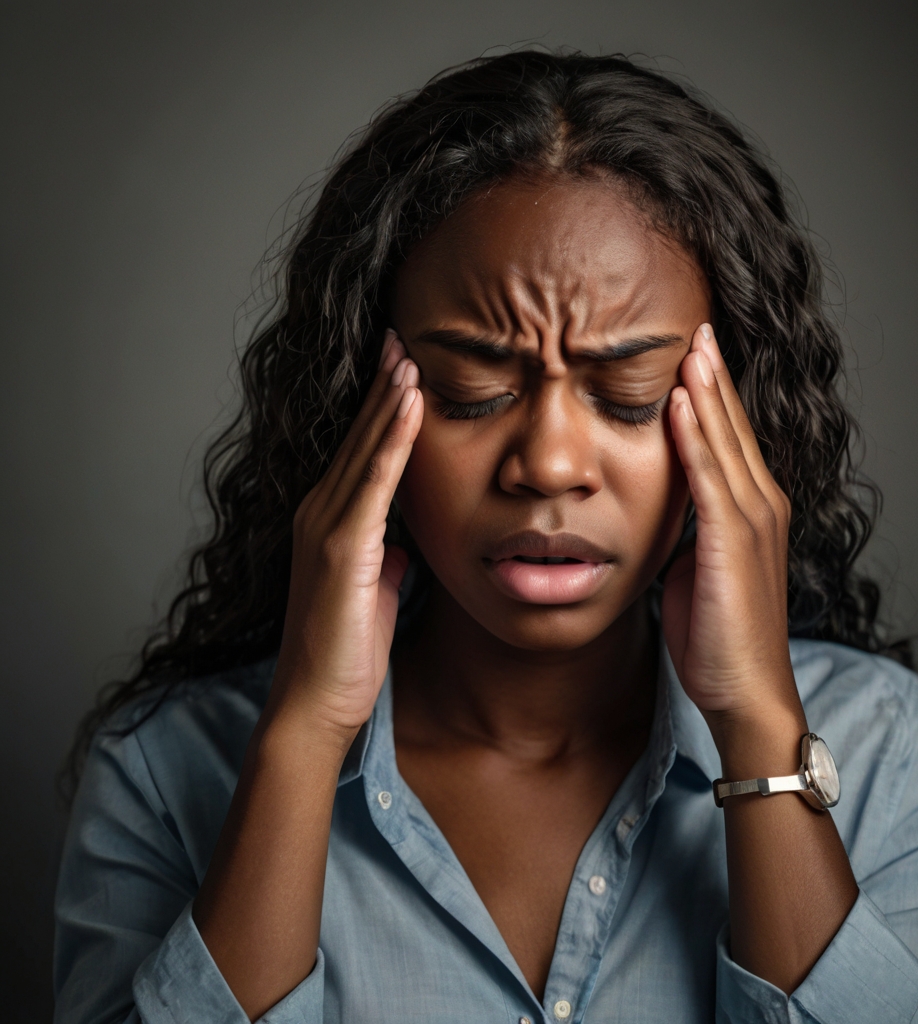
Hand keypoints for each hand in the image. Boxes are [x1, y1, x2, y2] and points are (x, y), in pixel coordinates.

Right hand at [268, 329, 422, 737]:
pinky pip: (374, 480)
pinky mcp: (342, 545)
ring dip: (389, 397)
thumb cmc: (345, 652)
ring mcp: (327, 525)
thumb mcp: (374, 590)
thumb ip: (384, 557)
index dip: (381, 407)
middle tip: (403, 337)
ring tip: (409, 353)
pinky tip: (411, 403)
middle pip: (359, 435)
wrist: (316, 701)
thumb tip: (404, 544)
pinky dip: (393, 438)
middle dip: (384, 385)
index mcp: (330, 521)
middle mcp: (320, 512)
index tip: (403, 367)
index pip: (360, 451)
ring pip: (365, 446)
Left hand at [661, 324, 801, 735]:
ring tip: (690, 345)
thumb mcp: (698, 569)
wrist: (744, 691)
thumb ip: (688, 531)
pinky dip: (696, 437)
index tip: (694, 353)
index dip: (714, 394)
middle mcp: (761, 505)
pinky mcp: (732, 541)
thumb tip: (663, 509)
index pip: (730, 439)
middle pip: (733, 427)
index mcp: (752, 511)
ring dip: (707, 390)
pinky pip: (710, 477)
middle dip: (713, 375)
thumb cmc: (718, 637)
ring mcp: (752, 521)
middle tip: (697, 327)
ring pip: (726, 441)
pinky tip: (681, 402)